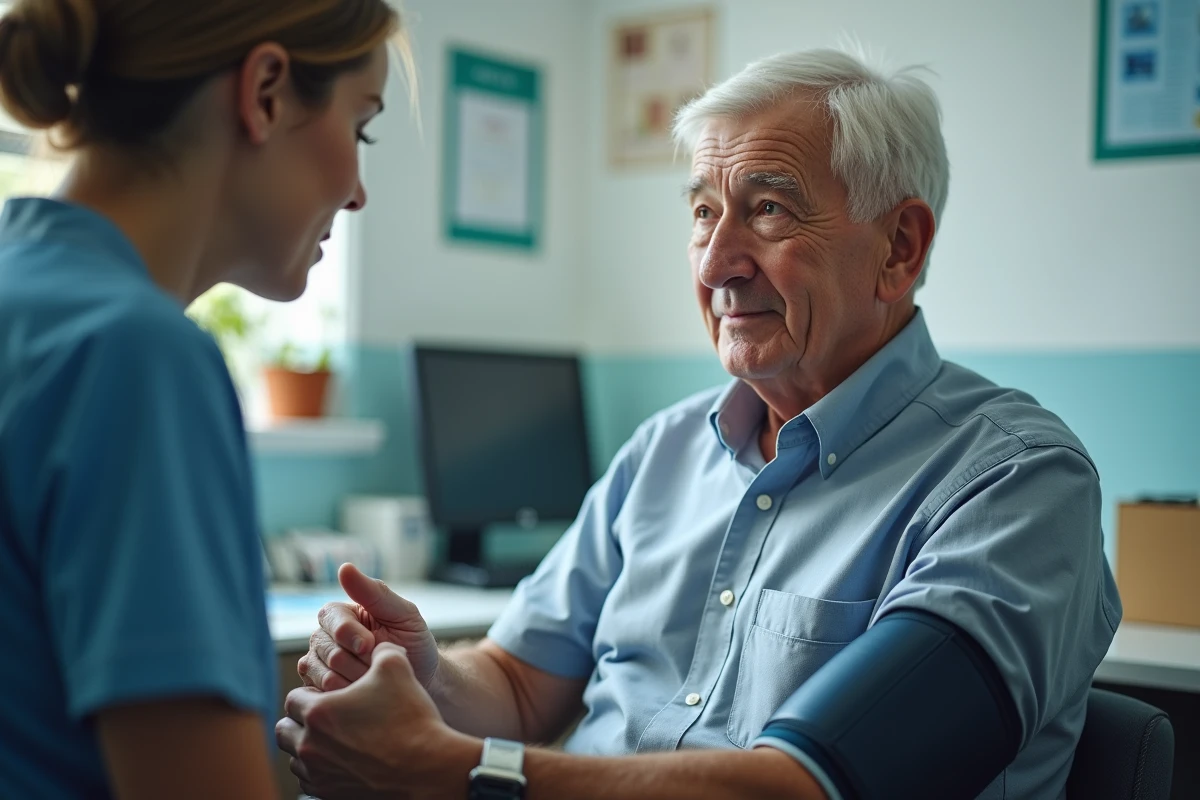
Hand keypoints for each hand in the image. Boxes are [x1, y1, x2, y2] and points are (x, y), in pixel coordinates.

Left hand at [278, 643, 478, 799]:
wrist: (427, 768)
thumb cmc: (410, 717)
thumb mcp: (396, 667)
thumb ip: (379, 648)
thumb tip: (375, 644)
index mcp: (319, 712)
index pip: (294, 697)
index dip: (312, 692)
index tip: (331, 694)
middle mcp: (310, 746)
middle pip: (285, 729)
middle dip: (301, 720)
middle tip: (327, 716)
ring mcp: (319, 774)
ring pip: (295, 758)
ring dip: (308, 746)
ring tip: (335, 739)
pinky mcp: (330, 794)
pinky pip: (310, 781)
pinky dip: (320, 770)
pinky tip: (344, 760)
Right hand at [298, 563, 439, 691]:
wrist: (421, 680)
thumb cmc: (413, 642)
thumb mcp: (403, 614)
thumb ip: (374, 593)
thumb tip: (344, 567)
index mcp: (341, 613)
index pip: (331, 619)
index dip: (350, 634)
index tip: (371, 645)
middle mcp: (323, 636)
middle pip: (327, 650)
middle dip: (359, 662)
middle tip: (379, 666)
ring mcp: (317, 663)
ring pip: (322, 674)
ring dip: (355, 680)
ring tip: (375, 680)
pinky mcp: (317, 689)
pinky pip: (319, 695)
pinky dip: (345, 697)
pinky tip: (362, 695)